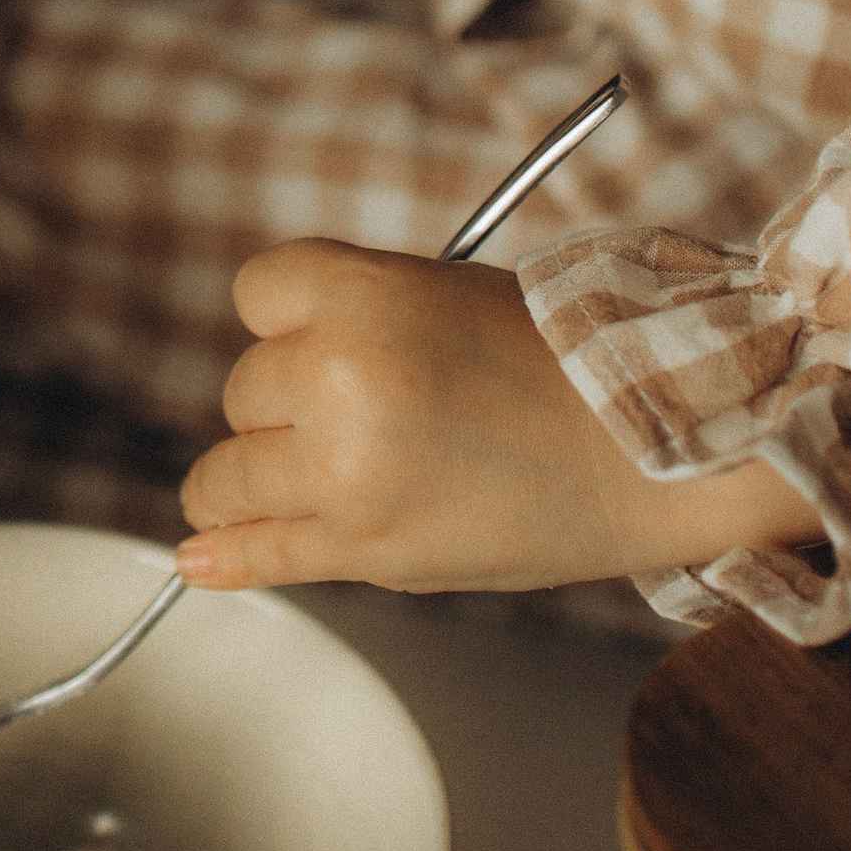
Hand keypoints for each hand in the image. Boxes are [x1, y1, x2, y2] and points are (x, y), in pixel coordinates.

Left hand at [175, 237, 815, 593]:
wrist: (652, 452)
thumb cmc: (561, 364)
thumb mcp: (447, 295)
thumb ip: (349, 323)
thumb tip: (258, 376)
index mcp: (366, 300)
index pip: (258, 292)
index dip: (293, 315)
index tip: (331, 333)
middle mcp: (341, 384)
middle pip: (245, 388)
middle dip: (294, 398)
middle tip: (383, 409)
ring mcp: (346, 475)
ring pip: (229, 472)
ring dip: (260, 474)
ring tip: (317, 473)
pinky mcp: (365, 550)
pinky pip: (260, 552)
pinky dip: (225, 557)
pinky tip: (198, 558)